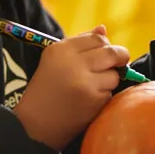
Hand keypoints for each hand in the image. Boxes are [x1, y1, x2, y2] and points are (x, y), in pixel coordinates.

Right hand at [13, 25, 128, 150]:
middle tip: (120, 63)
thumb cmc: (46, 89)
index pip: (97, 38)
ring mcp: (84, 82)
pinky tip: (89, 100)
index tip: (106, 53)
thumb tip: (103, 28)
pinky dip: (104, 95)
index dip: (106, 44)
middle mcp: (73, 62)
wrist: (34, 125)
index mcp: (61, 49)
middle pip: (111, 52)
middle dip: (120, 57)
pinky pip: (110, 92)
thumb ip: (80, 43)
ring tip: (94, 86)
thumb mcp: (55, 60)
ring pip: (114, 74)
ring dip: (110, 79)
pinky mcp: (93, 100)